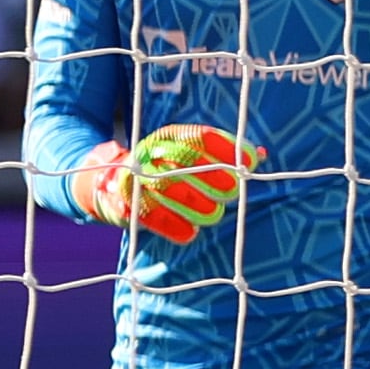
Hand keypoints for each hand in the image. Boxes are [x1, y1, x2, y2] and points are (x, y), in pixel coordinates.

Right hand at [82, 124, 254, 243]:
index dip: (227, 147)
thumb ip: (223, 155)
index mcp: (167, 138)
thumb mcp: (188, 155)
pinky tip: (191, 233)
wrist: (109, 185)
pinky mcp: (128, 205)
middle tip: (232, 190)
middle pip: (185, 160)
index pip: (199, 136)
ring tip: (213, 213)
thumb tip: (260, 154)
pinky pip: (152, 216)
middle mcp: (150, 154)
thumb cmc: (164, 171)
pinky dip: (173, 226)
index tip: (249, 161)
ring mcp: (137, 179)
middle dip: (212, 176)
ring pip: (169, 189)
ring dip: (195, 203)